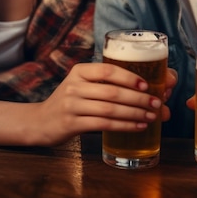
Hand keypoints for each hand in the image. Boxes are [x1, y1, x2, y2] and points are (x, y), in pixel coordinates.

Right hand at [32, 62, 165, 145]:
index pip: (107, 70)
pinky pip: (104, 125)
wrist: (40, 121)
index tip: (146, 84)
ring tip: (150, 116)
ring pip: (110, 109)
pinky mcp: (72, 124)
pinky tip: (137, 127)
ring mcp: (72, 105)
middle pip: (112, 92)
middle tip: (156, 103)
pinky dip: (124, 126)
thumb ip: (102, 83)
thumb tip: (140, 87)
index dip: (129, 77)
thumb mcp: (79, 85)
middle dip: (138, 98)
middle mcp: (74, 86)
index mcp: (79, 71)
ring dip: (134, 113)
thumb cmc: (69, 102)